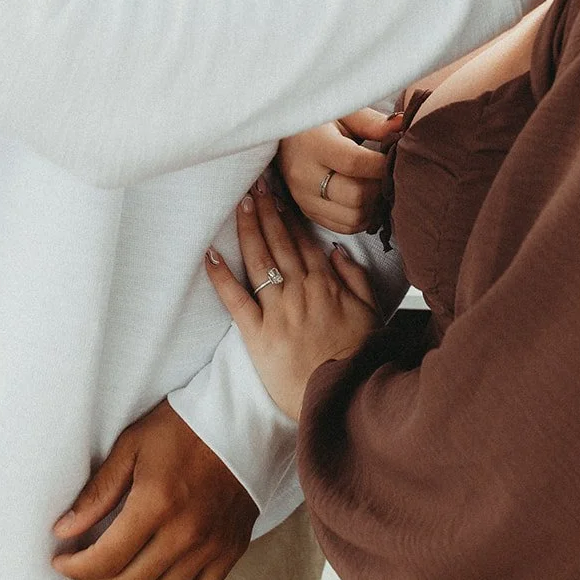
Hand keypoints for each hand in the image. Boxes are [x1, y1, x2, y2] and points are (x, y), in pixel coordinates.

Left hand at [50, 400, 257, 579]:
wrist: (245, 419)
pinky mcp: (231, 551)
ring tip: (116, 574)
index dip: (73, 567)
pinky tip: (156, 578)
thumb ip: (98, 492)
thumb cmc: (185, 426)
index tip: (61, 560)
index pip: (104, 559)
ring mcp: (212, 547)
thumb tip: (64, 531)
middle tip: (81, 570)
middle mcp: (185, 533)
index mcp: (157, 503)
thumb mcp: (133, 445)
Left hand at [206, 177, 378, 419]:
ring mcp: (278, 310)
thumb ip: (355, 278)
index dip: (288, 215)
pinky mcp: (258, 334)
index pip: (302, 241)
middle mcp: (300, 290)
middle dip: (266, 210)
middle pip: (279, 242)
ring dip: (248, 229)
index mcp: (326, 284)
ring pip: (259, 260)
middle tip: (255, 184)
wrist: (344, 395)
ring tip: (240, 203)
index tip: (278, 194)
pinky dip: (221, 276)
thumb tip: (337, 249)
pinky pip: (236, 299)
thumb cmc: (358, 357)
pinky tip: (209, 254)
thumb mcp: (369, 312)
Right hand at [278, 108, 401, 233]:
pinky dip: (362, 217)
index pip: (355, 163)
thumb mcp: (343, 112)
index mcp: (314, 145)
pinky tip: (367, 199)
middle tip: (389, 174)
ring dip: (374, 206)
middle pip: (356, 196)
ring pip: (353, 217)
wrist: (283, 136)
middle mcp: (305, 175)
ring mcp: (304, 198)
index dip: (381, 164)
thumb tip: (403, 124)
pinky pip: (343, 227)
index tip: (394, 156)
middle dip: (379, 187)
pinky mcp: (307, 212)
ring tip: (378, 186)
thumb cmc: (317, 120)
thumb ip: (372, 122)